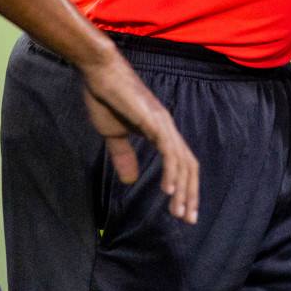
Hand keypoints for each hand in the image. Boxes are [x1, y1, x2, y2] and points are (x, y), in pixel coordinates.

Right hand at [79, 44, 199, 223]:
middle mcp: (167, 127)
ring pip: (182, 160)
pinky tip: (169, 189)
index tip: (182, 210)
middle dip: (191, 193)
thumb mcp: (113, 135)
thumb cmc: (106, 98)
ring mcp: (162, 123)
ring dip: (183, 188)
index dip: (185, 187)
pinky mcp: (153, 120)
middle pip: (188, 165)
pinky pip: (168, 149)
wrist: (99, 71)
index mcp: (160, 131)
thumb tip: (130, 180)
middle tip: (188, 218)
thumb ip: (124, 156)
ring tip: (179, 211)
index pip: (181, 163)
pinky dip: (171, 170)